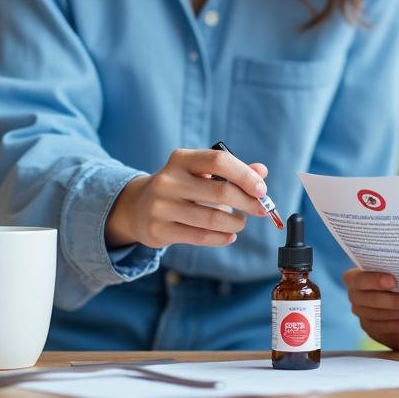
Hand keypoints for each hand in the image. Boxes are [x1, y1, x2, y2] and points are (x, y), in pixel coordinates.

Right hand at [104, 148, 268, 248]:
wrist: (137, 207)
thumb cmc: (180, 187)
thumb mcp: (200, 172)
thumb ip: (231, 171)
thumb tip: (261, 172)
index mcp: (181, 159)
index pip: (219, 161)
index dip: (245, 175)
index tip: (261, 189)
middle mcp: (168, 180)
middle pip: (220, 191)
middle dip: (247, 203)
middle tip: (261, 209)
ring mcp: (161, 206)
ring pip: (212, 218)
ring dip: (235, 223)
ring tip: (240, 223)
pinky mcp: (159, 230)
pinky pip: (199, 237)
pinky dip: (221, 238)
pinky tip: (229, 235)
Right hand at [344, 268, 398, 350]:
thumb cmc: (397, 283)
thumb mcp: (395, 275)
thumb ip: (395, 272)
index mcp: (354, 277)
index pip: (358, 279)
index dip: (374, 280)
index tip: (394, 281)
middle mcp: (354, 295)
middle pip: (371, 299)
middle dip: (395, 301)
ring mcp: (360, 312)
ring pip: (378, 314)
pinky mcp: (369, 327)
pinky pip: (382, 327)